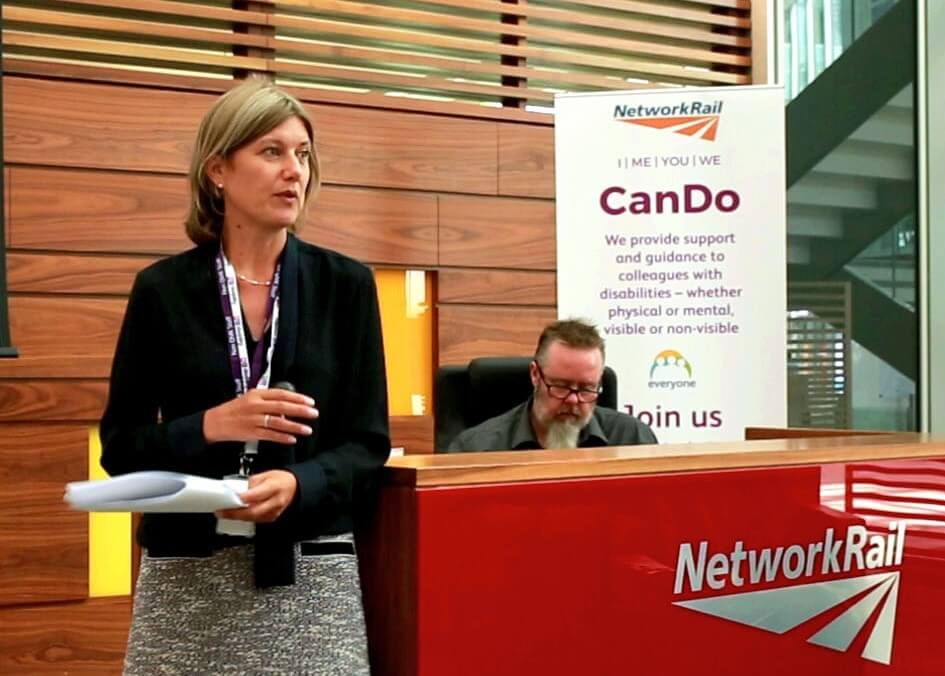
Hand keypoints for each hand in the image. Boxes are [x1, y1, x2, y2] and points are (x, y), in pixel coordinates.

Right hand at [203, 387, 318, 444]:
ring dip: (294, 426)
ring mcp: (253, 419)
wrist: (215, 422)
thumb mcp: (250, 398)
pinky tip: (292, 439)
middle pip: (282, 406)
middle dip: (300, 410)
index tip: (310, 402)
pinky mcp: (251, 432)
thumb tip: (287, 404)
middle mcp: (256, 405)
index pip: (281, 394)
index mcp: (256, 394)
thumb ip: (267, 400)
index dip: (297, 398)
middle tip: (314, 414)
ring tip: (307, 429)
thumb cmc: (234, 409)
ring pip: (278, 422)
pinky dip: (282, 437)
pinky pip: (270, 435)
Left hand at [216, 470, 298, 522]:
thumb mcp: (265, 475)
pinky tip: (236, 515)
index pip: (256, 495)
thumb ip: (250, 483)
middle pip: (253, 511)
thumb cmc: (280, 480)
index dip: (242, 498)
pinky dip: (244, 518)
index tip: (229, 499)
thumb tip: (237, 490)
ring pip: (252, 518)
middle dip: (235, 513)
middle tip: (221, 512)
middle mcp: (275, 502)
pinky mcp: (271, 518)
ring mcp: (273, 512)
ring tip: (224, 513)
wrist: (293, 488)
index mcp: (274, 487)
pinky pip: (255, 520)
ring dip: (237, 517)